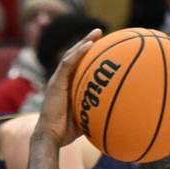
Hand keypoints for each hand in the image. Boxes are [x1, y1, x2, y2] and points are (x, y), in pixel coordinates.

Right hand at [35, 31, 100, 146]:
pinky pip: (68, 64)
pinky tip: (89, 45)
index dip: (88, 54)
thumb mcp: (86, 117)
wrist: (51, 137)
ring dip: (84, 42)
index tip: (102, 46)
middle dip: (87, 42)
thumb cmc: (67, 131)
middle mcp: (61, 79)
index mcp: (67, 85)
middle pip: (74, 55)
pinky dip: (79, 53)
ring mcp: (58, 80)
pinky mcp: (56, 83)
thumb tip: (118, 111)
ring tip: (97, 33)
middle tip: (100, 32)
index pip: (78, 65)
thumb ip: (97, 110)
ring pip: (71, 55)